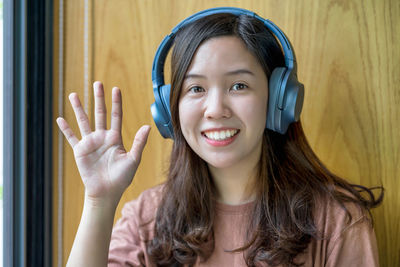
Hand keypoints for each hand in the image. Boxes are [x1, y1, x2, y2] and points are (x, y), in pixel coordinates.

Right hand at [56, 81, 150, 204]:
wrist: (107, 192)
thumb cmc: (122, 178)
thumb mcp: (133, 159)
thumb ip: (139, 143)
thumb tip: (148, 126)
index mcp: (115, 138)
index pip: (116, 116)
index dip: (116, 103)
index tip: (116, 89)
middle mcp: (102, 137)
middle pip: (100, 113)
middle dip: (99, 98)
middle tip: (98, 83)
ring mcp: (90, 143)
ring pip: (84, 121)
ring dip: (79, 108)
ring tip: (74, 94)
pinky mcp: (80, 151)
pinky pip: (71, 137)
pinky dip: (66, 129)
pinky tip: (60, 118)